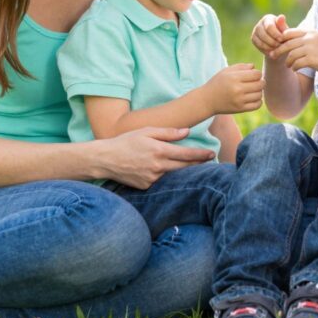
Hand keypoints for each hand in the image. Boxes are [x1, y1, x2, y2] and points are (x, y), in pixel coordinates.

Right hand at [96, 126, 214, 189]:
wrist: (105, 159)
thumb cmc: (126, 141)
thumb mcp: (146, 131)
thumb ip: (168, 132)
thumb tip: (187, 132)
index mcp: (159, 151)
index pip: (186, 154)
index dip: (201, 155)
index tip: (211, 154)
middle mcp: (158, 167)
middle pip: (184, 167)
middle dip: (198, 163)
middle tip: (209, 160)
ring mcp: (152, 179)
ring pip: (173, 174)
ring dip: (183, 170)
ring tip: (193, 166)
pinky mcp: (146, 186)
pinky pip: (160, 180)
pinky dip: (165, 175)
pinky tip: (166, 171)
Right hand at [204, 63, 264, 113]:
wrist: (207, 100)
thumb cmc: (218, 83)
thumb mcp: (226, 71)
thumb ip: (241, 66)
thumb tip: (254, 67)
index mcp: (234, 78)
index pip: (256, 74)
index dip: (257, 73)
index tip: (253, 75)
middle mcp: (237, 89)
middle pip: (260, 84)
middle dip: (260, 82)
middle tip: (255, 82)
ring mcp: (239, 100)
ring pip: (259, 94)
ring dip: (259, 91)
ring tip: (253, 90)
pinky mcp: (240, 109)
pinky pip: (257, 105)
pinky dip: (258, 101)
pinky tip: (253, 98)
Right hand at [251, 14, 288, 57]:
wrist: (280, 44)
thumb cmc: (284, 36)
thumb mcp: (285, 31)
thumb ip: (283, 25)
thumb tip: (281, 16)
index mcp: (268, 18)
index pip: (269, 27)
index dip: (276, 34)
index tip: (281, 40)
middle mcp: (260, 23)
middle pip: (263, 34)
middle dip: (272, 41)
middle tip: (279, 46)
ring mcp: (255, 31)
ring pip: (260, 40)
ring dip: (269, 46)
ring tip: (277, 49)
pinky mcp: (253, 38)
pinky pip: (258, 45)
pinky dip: (266, 49)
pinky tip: (272, 51)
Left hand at [271, 28, 317, 72]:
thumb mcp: (316, 41)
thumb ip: (303, 39)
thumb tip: (285, 39)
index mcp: (310, 31)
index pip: (289, 33)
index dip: (281, 39)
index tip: (277, 46)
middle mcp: (310, 38)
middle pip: (287, 43)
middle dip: (278, 50)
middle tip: (272, 56)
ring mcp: (311, 48)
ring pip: (291, 54)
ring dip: (287, 61)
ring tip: (288, 65)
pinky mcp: (313, 59)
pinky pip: (297, 63)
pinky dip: (294, 67)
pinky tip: (295, 69)